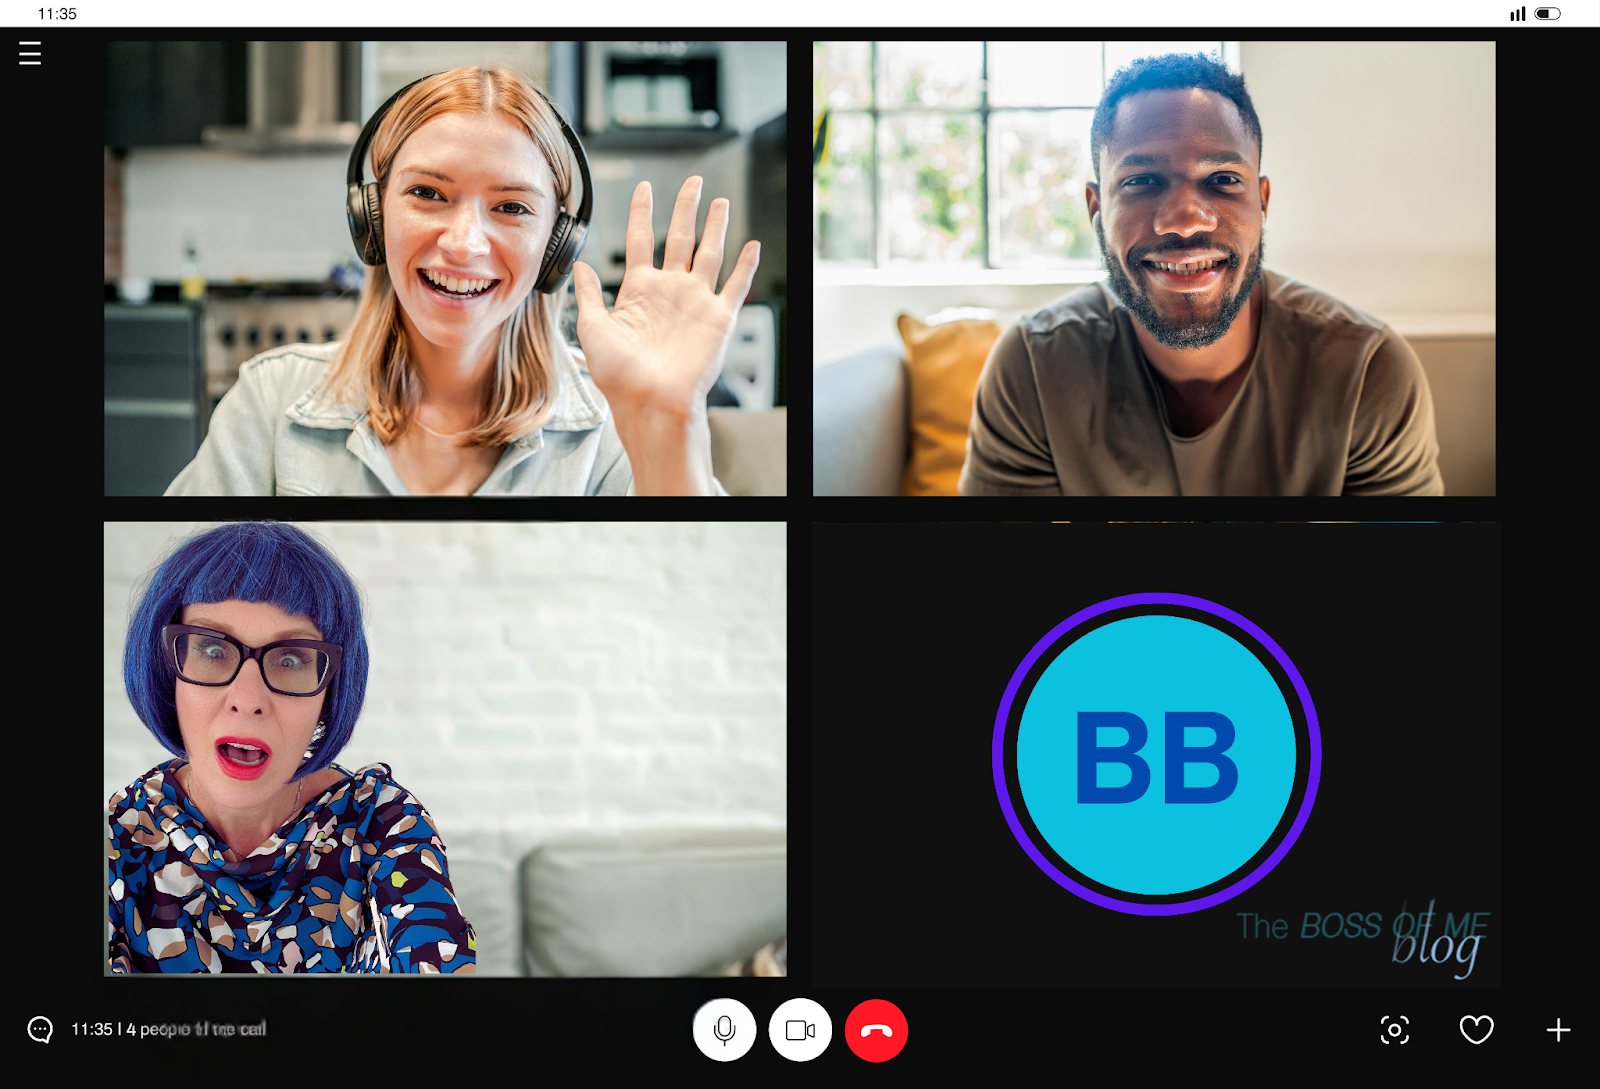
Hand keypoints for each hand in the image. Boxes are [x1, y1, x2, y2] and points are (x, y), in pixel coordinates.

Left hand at [572, 177, 759, 423]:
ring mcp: (695, 302)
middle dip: (686, 208)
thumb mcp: (593, 328)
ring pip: (709, 253)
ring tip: (719, 202)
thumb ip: (589, 295)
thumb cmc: (620, 376)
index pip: (641, 240)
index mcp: (639, 291)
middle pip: (679, 237)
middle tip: (692, 183)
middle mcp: (669, 292)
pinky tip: (752, 246)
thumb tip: (579, 267)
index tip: (644, 189)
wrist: (649, 401)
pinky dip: (746, 266)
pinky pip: (736, 285)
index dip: (642, 212)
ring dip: (715, 226)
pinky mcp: (718, 318)